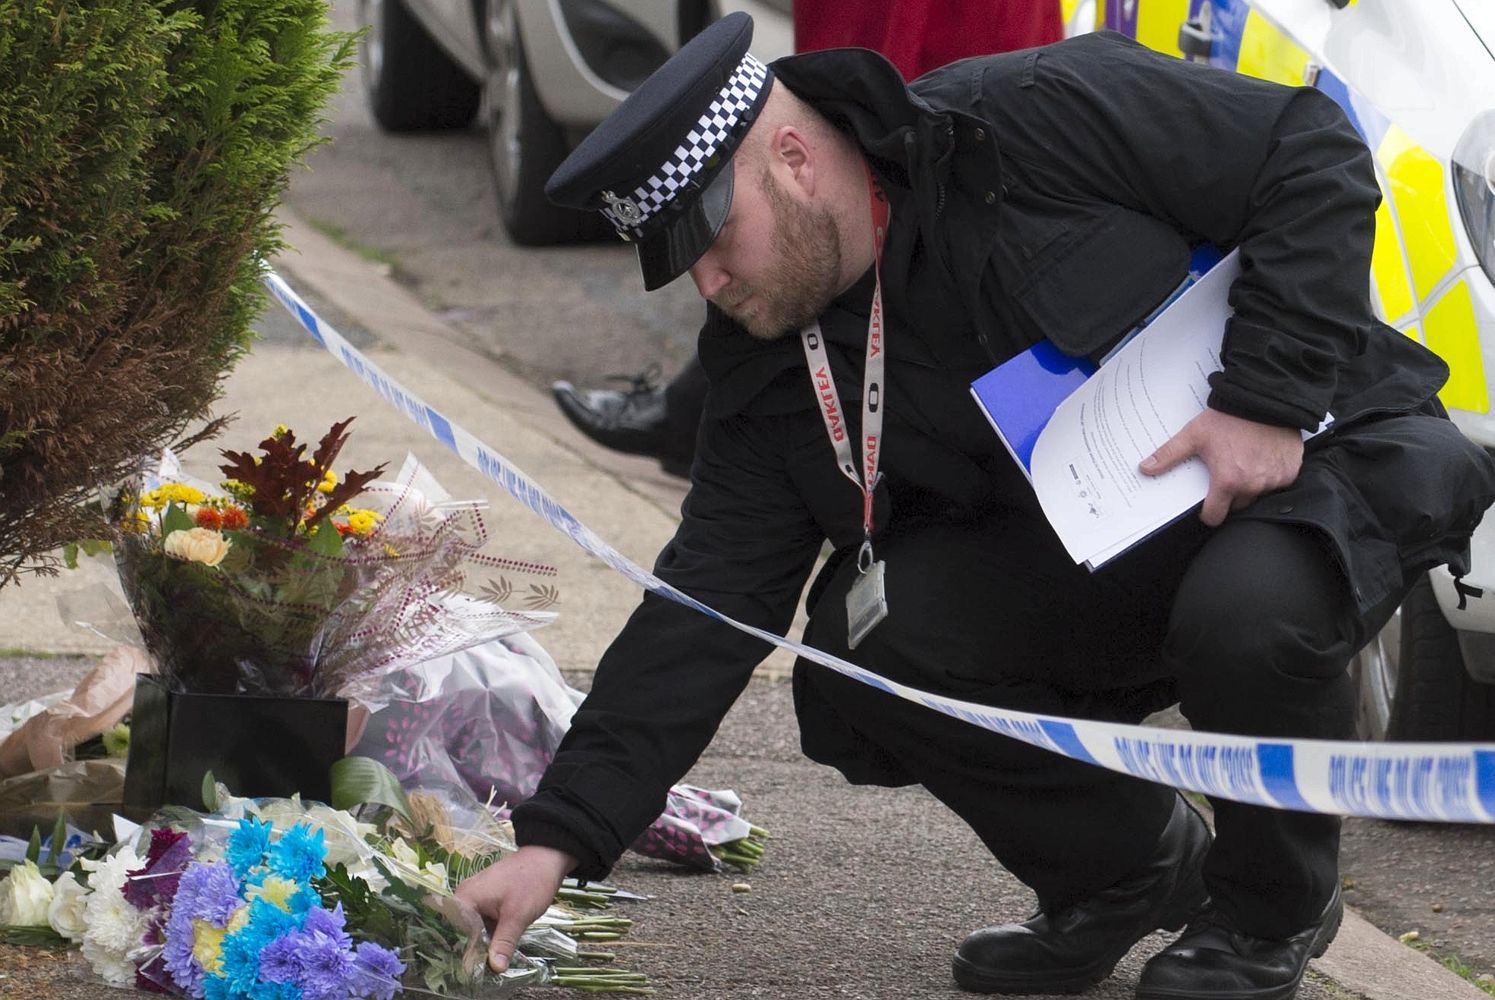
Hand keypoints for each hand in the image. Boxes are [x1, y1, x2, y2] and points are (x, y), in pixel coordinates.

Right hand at [453, 844, 576, 972]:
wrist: (548, 857)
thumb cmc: (531, 882)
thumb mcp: (518, 916)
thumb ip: (504, 942)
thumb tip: (495, 969)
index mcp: (465, 898)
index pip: (454, 933)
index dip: (462, 954)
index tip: (470, 973)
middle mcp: (464, 897)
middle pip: (461, 932)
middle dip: (472, 951)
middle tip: (480, 973)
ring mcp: (475, 898)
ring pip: (473, 929)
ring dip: (481, 945)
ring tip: (486, 968)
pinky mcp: (487, 901)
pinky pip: (482, 922)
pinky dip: (489, 935)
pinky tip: (495, 951)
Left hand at [1140, 408, 1302, 526]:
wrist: (1264, 399)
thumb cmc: (1229, 418)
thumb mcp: (1193, 435)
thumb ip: (1169, 455)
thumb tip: (1144, 469)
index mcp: (1228, 482)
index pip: (1214, 517)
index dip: (1208, 512)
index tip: (1207, 503)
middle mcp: (1253, 486)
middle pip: (1237, 506)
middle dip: (1229, 496)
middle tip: (1226, 474)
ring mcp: (1275, 481)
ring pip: (1258, 496)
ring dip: (1251, 486)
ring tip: (1244, 464)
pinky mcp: (1290, 472)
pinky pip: (1278, 483)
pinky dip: (1270, 476)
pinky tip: (1262, 459)